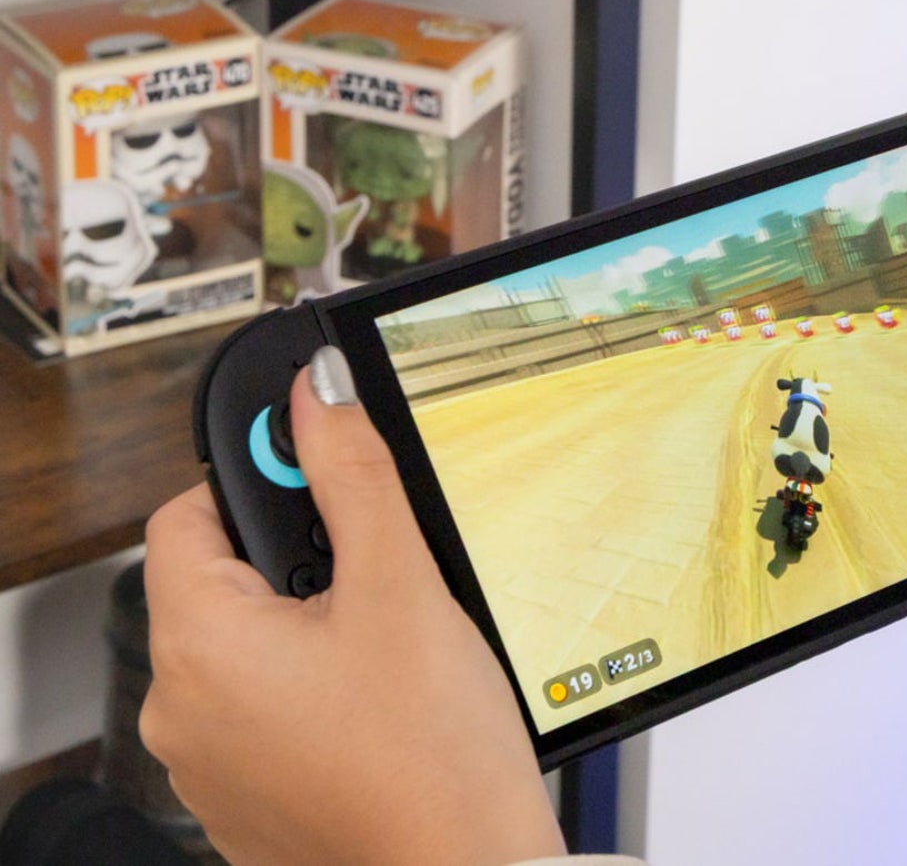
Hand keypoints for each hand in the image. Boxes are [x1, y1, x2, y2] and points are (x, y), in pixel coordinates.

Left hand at [141, 349, 563, 864]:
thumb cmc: (435, 756)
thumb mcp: (402, 587)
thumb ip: (353, 477)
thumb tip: (317, 394)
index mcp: (200, 647)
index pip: (187, 514)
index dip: (259, 485)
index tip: (326, 483)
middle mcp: (182, 711)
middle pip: (222, 585)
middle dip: (299, 566)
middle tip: (382, 582)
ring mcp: (209, 765)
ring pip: (248, 653)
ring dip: (308, 633)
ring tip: (390, 655)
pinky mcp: (246, 802)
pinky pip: (264, 715)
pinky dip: (312, 696)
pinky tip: (379, 708)